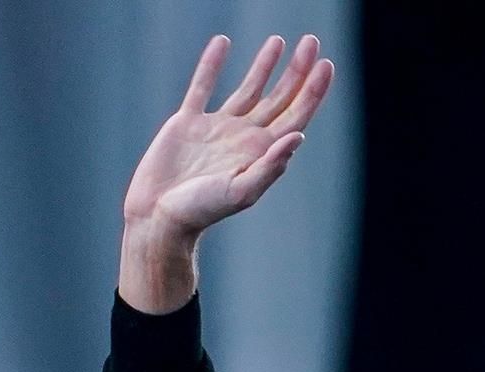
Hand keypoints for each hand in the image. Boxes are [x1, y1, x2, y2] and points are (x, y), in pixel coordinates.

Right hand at [118, 34, 334, 312]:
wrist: (158, 217)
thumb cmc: (201, 211)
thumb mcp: (241, 191)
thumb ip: (271, 166)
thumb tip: (300, 135)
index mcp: (262, 152)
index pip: (296, 115)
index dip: (313, 90)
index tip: (326, 63)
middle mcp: (244, 138)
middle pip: (280, 97)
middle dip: (297, 70)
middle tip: (312, 41)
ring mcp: (217, 129)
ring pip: (248, 89)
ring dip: (264, 65)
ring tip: (278, 41)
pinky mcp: (188, 123)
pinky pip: (202, 86)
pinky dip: (211, 65)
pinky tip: (222, 43)